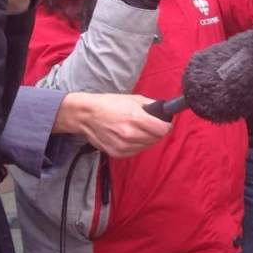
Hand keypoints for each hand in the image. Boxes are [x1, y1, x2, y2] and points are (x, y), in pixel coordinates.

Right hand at [53, 92, 171, 158]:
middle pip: (156, 138)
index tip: (165, 123)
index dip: (166, 126)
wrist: (86, 115)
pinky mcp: (117, 153)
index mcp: (135, 119)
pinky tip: (131, 136)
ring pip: (147, 146)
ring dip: (147, 139)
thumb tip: (164, 109)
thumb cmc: (108, 104)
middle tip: (152, 125)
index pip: (162, 130)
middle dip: (157, 131)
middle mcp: (130, 135)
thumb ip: (151, 105)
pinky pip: (136, 151)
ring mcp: (123, 146)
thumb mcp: (133, 99)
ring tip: (139, 130)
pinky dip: (137, 145)